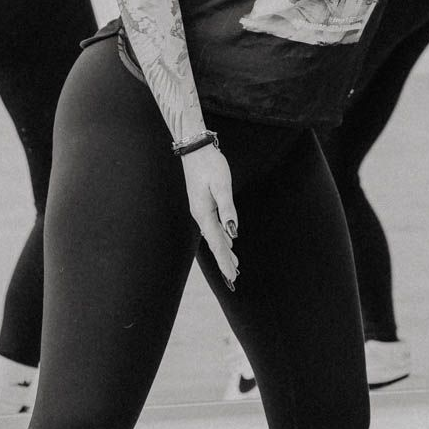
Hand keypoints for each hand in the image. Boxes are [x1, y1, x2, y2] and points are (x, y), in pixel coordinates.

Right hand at [182, 145, 238, 288]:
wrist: (194, 148)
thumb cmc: (210, 164)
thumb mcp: (222, 185)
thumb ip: (227, 208)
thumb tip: (233, 231)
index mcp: (204, 214)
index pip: (218, 243)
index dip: (225, 261)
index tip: (232, 277)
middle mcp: (200, 215)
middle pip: (215, 243)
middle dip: (224, 262)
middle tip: (234, 279)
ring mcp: (200, 210)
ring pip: (214, 236)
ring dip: (224, 252)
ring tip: (234, 266)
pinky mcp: (203, 204)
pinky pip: (213, 228)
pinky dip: (221, 239)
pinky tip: (228, 243)